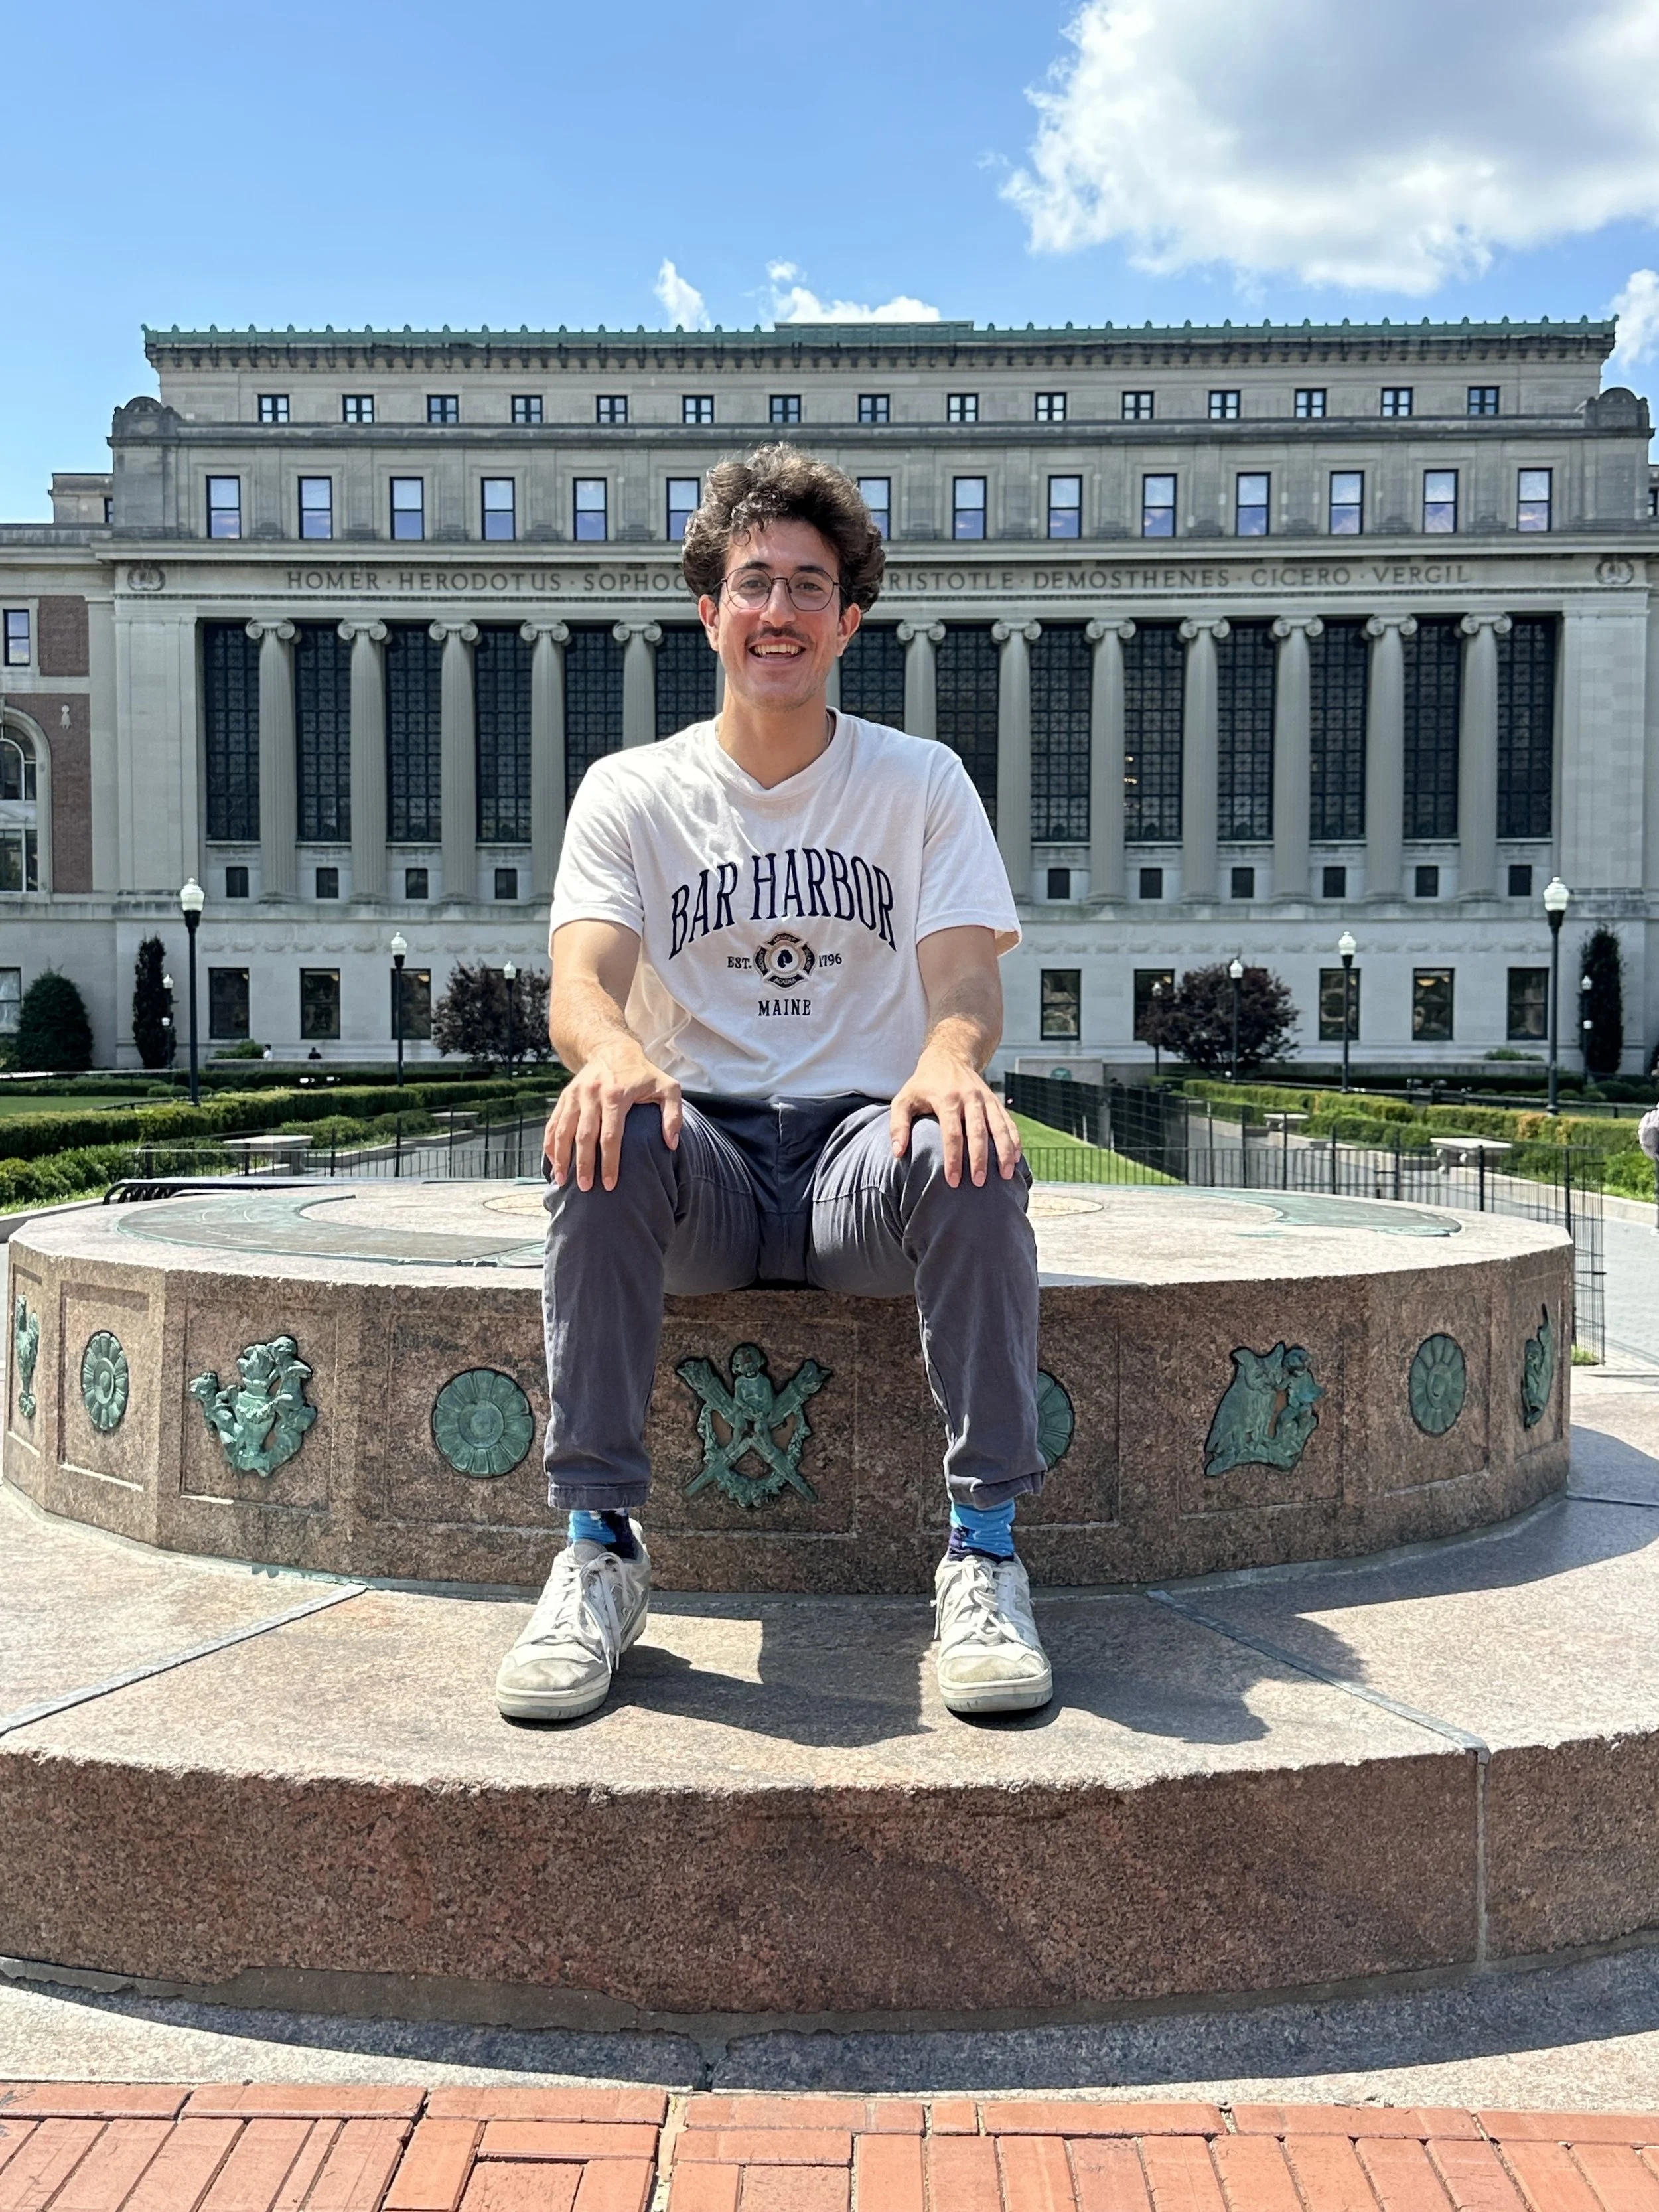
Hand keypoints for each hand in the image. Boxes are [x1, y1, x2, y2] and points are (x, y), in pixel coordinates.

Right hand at [544, 1046, 681, 1191]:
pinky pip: (554, 1122)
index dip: (609, 1162)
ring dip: (561, 1157)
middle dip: (583, 1165)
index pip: (611, 1136)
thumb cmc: (643, 1074)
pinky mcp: (565, 1096)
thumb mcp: (667, 1088)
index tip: (610, 1184)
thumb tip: (671, 1144)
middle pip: (584, 1136)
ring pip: (564, 1130)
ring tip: (562, 1180)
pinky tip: (552, 1161)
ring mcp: (576, 1095)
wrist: (612, 1048)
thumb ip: (673, 1115)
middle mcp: (592, 1095)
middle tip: (584, 1188)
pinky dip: (550, 1143)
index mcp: (617, 1095)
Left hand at [890, 1045, 1021, 1187]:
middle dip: (980, 1159)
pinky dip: (1014, 1140)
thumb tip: (898, 1153)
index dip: (953, 1159)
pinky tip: (1015, 1159)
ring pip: (999, 1127)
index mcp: (946, 1099)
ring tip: (1006, 1175)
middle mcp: (969, 1098)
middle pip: (978, 1132)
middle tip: (979, 1183)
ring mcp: (985, 1099)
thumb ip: (898, 1125)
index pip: (952, 1133)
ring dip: (1004, 1151)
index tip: (953, 1181)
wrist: (948, 1057)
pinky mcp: (995, 1101)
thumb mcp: (904, 1100)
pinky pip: (1008, 1121)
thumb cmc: (922, 1085)